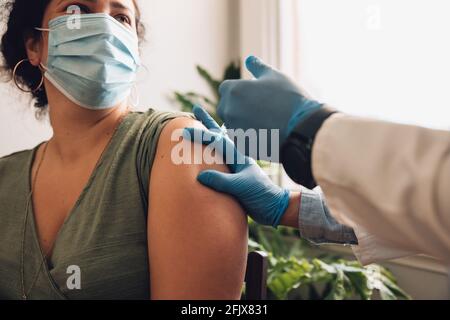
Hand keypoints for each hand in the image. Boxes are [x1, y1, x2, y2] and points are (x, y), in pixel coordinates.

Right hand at [183, 105, 290, 227]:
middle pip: (219, 137)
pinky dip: (214, 156)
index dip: (201, 135)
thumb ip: (222, 181)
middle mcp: (237, 160)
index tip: (185, 130)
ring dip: (211, 137)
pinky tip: (211, 157)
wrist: (276, 208)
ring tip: (203, 127)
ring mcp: (237, 169)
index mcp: (238, 158)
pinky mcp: (237, 180)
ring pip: (221, 148)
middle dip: (207, 123)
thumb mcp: (241, 188)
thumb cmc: (261, 196)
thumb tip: (200, 176)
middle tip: (196, 109)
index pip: (217, 142)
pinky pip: (222, 163)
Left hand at [218, 56, 322, 149]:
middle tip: (261, 109)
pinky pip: (241, 139)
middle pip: (226, 107)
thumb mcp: (274, 76)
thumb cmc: (289, 98)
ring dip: (244, 122)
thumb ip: (258, 67)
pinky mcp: (241, 146)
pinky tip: (267, 134)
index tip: (254, 94)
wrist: (301, 128)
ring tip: (267, 122)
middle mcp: (228, 110)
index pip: (226, 88)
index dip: (240, 90)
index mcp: (233, 90)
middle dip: (238, 107)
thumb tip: (249, 59)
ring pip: (233, 124)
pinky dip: (250, 137)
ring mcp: (233, 130)